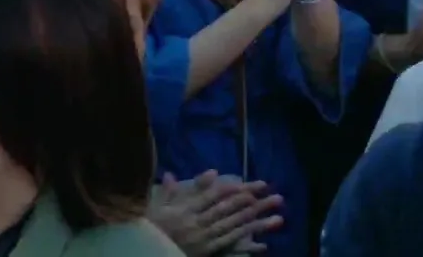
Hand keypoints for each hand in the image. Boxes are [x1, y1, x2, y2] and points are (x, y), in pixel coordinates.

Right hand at [149, 172, 283, 255]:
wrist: (147, 251)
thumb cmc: (150, 228)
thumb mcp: (154, 208)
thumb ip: (165, 192)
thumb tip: (171, 174)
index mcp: (183, 210)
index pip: (208, 199)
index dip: (227, 191)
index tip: (244, 185)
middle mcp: (196, 223)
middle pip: (225, 210)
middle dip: (248, 201)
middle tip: (267, 193)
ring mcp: (204, 238)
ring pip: (232, 227)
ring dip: (255, 221)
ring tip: (275, 215)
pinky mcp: (209, 251)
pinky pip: (230, 246)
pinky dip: (247, 244)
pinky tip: (264, 242)